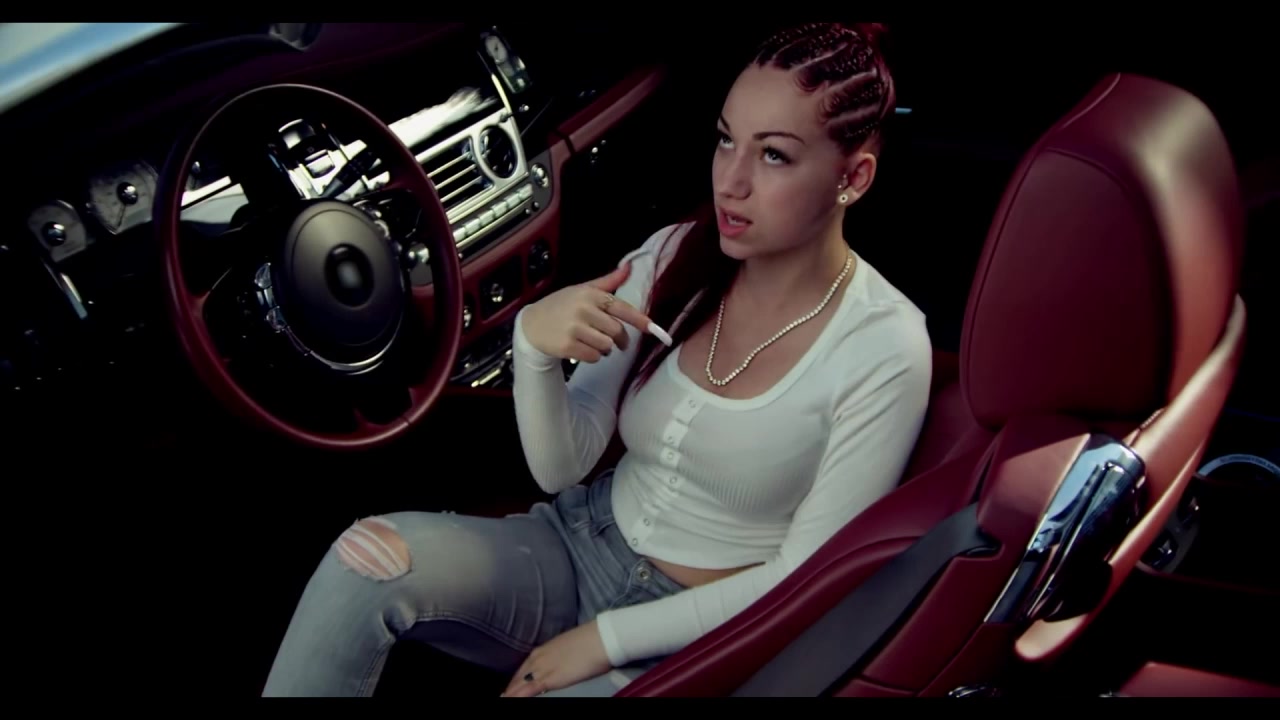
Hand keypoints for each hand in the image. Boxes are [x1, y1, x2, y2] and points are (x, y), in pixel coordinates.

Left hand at [501, 620, 611, 696]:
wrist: (601, 638)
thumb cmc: (590, 642)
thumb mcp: (569, 649)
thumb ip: (559, 657)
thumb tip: (559, 664)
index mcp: (542, 650)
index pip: (523, 669)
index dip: (516, 681)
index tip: (510, 689)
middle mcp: (538, 658)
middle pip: (518, 677)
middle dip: (510, 688)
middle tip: (504, 696)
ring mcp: (542, 668)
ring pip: (519, 684)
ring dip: (510, 692)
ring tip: (503, 699)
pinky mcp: (549, 678)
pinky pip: (528, 689)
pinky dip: (517, 695)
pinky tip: (508, 699)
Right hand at [520, 263, 670, 363]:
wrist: (531, 325)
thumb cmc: (560, 306)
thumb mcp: (582, 289)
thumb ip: (607, 282)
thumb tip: (629, 266)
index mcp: (590, 294)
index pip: (622, 308)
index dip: (640, 320)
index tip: (654, 330)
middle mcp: (583, 309)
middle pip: (617, 332)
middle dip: (620, 340)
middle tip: (617, 343)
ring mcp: (574, 328)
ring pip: (607, 346)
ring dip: (605, 349)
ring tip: (594, 343)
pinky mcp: (567, 346)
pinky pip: (593, 357)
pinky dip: (593, 357)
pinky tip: (582, 350)